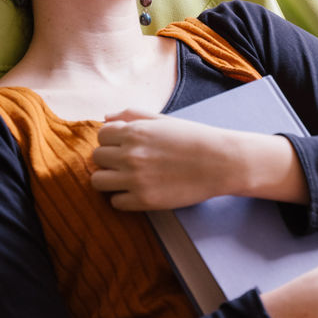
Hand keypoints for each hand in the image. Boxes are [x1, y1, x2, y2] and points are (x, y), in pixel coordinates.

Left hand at [91, 111, 228, 210]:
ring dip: (109, 179)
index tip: (125, 145)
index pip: (101, 135)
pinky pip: (115, 202)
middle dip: (110, 159)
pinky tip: (139, 191)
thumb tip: (106, 118)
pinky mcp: (143, 200)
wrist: (220, 162)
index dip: (112, 140)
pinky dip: (123, 198)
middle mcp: (130, 154)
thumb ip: (133, 115)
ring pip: (98, 181)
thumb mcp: (163, 120)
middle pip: (97, 157)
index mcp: (134, 131)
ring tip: (127, 178)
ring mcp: (135, 179)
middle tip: (128, 162)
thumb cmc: (193, 138)